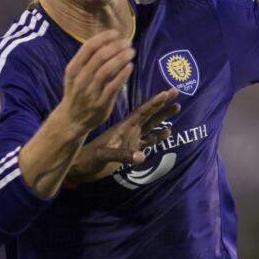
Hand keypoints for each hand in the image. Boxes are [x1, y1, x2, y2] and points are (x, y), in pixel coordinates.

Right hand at [56, 31, 135, 131]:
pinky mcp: (101, 103)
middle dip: (116, 46)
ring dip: (121, 58)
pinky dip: (123, 74)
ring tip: (131, 52)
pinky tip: (130, 66)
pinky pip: (114, 86)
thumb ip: (87, 60)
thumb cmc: (77, 92)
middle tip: (128, 42)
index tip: (116, 33)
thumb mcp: (75, 75)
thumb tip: (107, 40)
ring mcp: (90, 91)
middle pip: (100, 56)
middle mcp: (80, 79)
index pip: (88, 47)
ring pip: (107, 70)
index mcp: (73, 69)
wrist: (72, 119)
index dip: (104, 37)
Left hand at [67, 88, 181, 183]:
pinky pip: (148, 140)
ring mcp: (131, 139)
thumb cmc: (89, 158)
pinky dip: (158, 136)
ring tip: (177, 107)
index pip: (142, 111)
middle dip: (162, 103)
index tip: (166, 92)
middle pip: (150, 114)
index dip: (154, 102)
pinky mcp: (131, 149)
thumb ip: (122, 155)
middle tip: (176, 91)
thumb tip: (141, 156)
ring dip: (163, 117)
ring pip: (151, 125)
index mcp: (123, 126)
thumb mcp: (103, 155)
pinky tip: (167, 132)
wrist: (81, 167)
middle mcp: (130, 130)